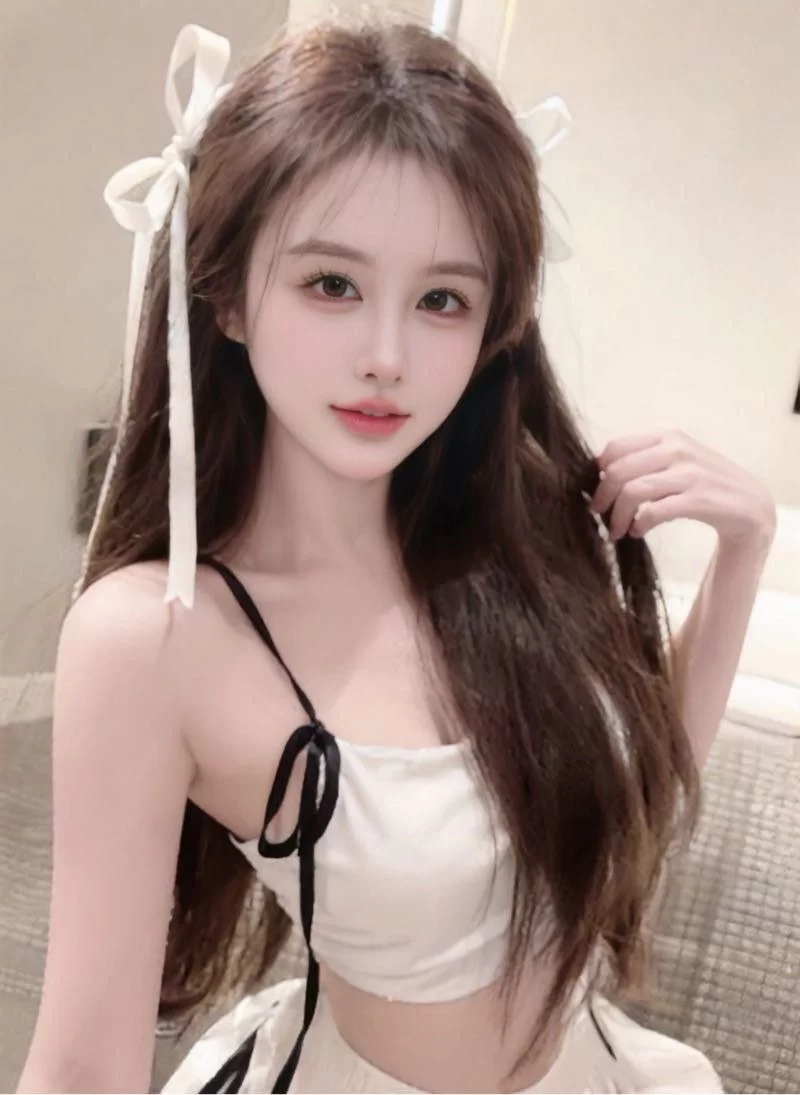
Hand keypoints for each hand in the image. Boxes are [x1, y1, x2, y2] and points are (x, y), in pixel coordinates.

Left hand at [589, 430, 776, 552]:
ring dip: (617, 516)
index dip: (599, 473)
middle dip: (602, 498)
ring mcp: (690, 474)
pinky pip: (654, 512)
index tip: (597, 492)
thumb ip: (644, 461)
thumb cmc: (704, 485)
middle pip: (619, 471)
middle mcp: (678, 449)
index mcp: (668, 436)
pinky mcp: (699, 500)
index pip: (616, 448)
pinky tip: (638, 532)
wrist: (750, 506)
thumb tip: (599, 474)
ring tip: (616, 530)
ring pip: (633, 492)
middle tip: (599, 517)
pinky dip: (639, 524)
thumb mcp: (676, 462)